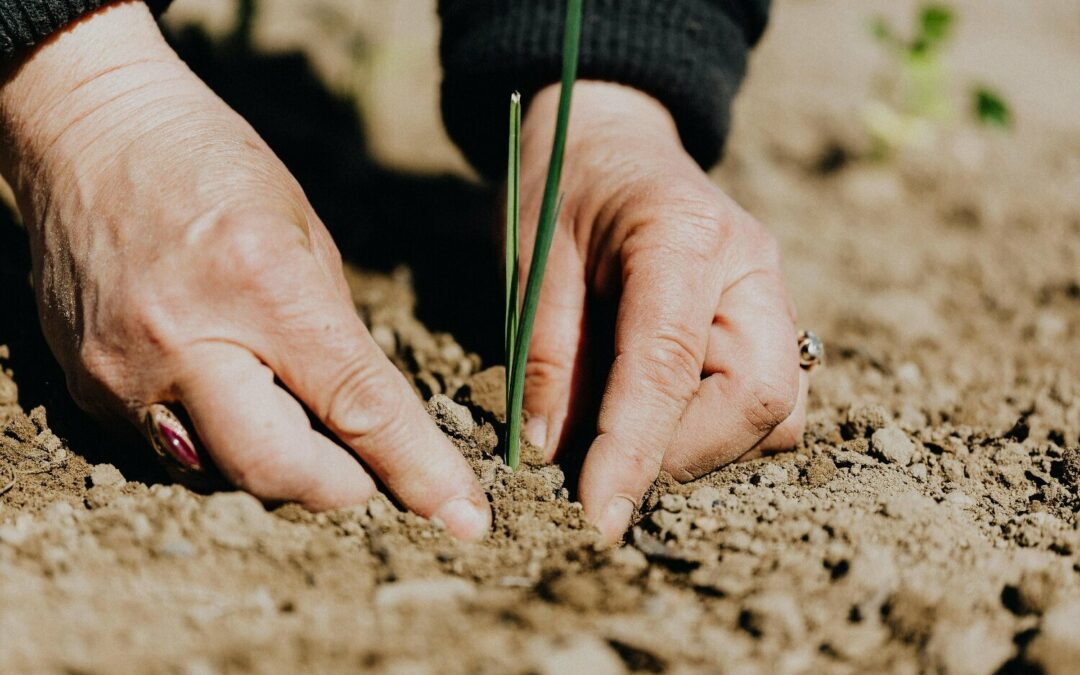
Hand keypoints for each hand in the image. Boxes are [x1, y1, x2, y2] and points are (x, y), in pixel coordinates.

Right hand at [0, 2, 488, 538]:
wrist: (88, 134)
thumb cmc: (212, 166)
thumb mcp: (305, 234)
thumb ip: (338, 336)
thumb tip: (370, 422)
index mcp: (261, 284)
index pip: (356, 406)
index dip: (417, 470)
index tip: (463, 518)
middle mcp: (184, 341)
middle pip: (279, 472)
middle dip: (342, 487)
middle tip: (368, 469)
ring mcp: (123, 373)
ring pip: (224, 475)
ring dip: (278, 466)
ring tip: (290, 410)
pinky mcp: (86, 390)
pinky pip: (171, 453)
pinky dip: (218, 442)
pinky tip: (228, 392)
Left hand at [518, 82, 806, 542]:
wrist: (611, 137)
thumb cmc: (563, 185)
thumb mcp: (533, 257)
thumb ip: (545, 352)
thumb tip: (552, 452)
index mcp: (684, 235)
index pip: (669, 365)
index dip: (633, 451)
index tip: (597, 516)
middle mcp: (750, 266)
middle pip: (759, 398)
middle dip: (683, 455)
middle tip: (607, 467)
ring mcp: (771, 293)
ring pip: (777, 411)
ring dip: (705, 447)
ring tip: (629, 435)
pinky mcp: (770, 319)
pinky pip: (769, 400)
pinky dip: (718, 429)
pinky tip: (660, 412)